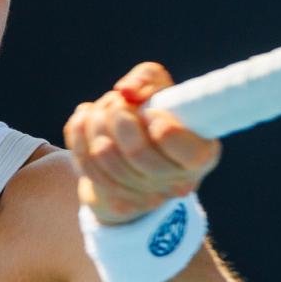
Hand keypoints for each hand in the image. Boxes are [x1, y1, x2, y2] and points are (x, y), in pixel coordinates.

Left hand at [65, 62, 220, 223]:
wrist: (132, 154)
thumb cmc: (152, 112)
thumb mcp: (158, 87)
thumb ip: (146, 79)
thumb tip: (125, 91)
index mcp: (201, 154)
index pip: (179, 145)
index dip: (158, 124)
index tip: (149, 111)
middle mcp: (179, 182)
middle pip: (136, 151)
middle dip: (117, 115)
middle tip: (116, 102)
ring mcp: (149, 198)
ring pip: (104, 155)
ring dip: (95, 122)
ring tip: (101, 110)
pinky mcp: (119, 203)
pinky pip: (85, 164)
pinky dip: (79, 135)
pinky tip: (86, 122)